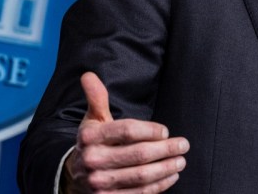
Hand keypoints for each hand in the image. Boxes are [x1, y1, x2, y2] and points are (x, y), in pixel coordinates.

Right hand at [63, 72, 189, 193]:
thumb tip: (89, 75)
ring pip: (141, 176)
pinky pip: (139, 193)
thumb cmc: (93, 142)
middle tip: (183, 145)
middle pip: (138, 154)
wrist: (74, 175)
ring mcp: (99, 183)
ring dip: (166, 168)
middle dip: (166, 149)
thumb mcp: (92, 120)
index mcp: (90, 137)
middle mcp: (92, 160)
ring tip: (181, 161)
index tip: (165, 131)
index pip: (126, 131)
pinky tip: (171, 176)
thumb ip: (96, 98)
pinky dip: (159, 186)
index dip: (150, 130)